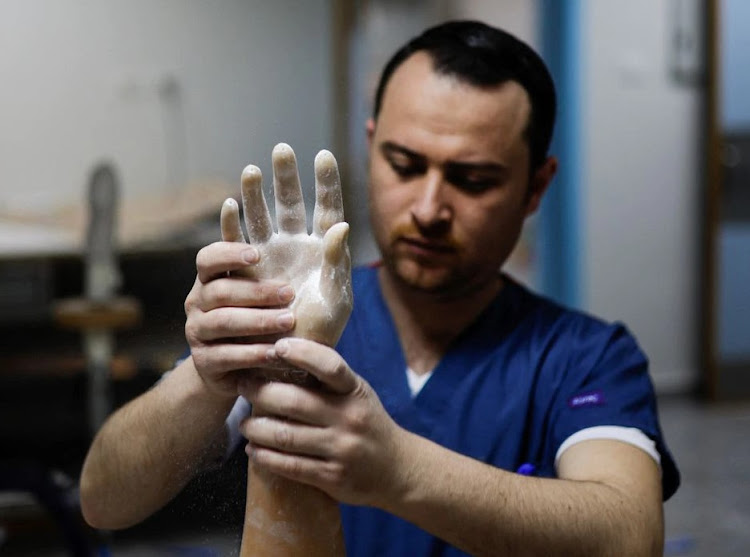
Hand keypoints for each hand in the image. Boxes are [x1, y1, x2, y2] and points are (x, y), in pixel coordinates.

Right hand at [184, 144, 351, 395]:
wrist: (284, 371)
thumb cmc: (316, 335)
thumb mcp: (336, 302)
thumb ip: (337, 263)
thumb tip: (339, 224)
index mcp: (317, 252)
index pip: (323, 210)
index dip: (325, 183)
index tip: (325, 154)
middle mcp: (286, 250)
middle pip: (285, 207)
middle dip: (283, 178)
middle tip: (282, 149)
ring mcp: (260, 264)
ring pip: (256, 224)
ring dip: (254, 197)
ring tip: (252, 173)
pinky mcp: (238, 281)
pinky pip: (228, 251)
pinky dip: (229, 228)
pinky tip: (230, 207)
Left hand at [238, 338, 410, 507]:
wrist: (397, 469)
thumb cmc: (367, 422)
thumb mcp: (357, 394)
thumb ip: (327, 379)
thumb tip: (282, 352)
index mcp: (355, 391)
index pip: (329, 365)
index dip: (301, 353)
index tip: (276, 347)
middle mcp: (350, 417)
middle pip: (294, 401)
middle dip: (260, 392)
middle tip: (243, 386)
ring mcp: (341, 448)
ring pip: (285, 436)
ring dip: (255, 428)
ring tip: (244, 424)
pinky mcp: (332, 477)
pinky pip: (289, 466)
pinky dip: (264, 457)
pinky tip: (253, 450)